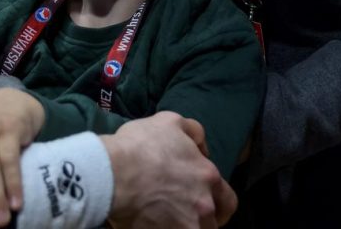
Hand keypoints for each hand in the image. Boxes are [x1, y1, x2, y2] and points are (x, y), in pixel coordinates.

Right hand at [102, 112, 236, 227]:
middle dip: (206, 220)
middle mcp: (204, 205)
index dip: (218, 201)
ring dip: (187, 226)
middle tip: (190, 216)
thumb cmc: (140, 145)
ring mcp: (186, 226)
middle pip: (214, 222)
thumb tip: (201, 147)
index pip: (227, 199)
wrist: (112, 173)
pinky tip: (152, 226)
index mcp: (208, 177)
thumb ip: (194, 132)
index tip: (205, 200)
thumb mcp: (171, 121)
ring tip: (170, 222)